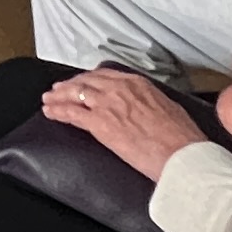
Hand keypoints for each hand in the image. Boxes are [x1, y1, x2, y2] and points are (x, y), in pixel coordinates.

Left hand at [46, 65, 208, 175]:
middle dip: (70, 85)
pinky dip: (58, 111)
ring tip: (48, 99)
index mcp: (138, 84)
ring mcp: (108, 104)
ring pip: (75, 94)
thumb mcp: (169, 108)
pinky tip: (50, 113)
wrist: (181, 155)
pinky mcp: (100, 124)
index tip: (83, 81)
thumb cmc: (182, 138)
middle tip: (59, 89)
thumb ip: (151, 102)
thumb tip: (148, 106)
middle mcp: (120, 89)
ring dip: (58, 96)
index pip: (105, 76)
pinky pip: (72, 114)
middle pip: (86, 82)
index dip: (89, 79)